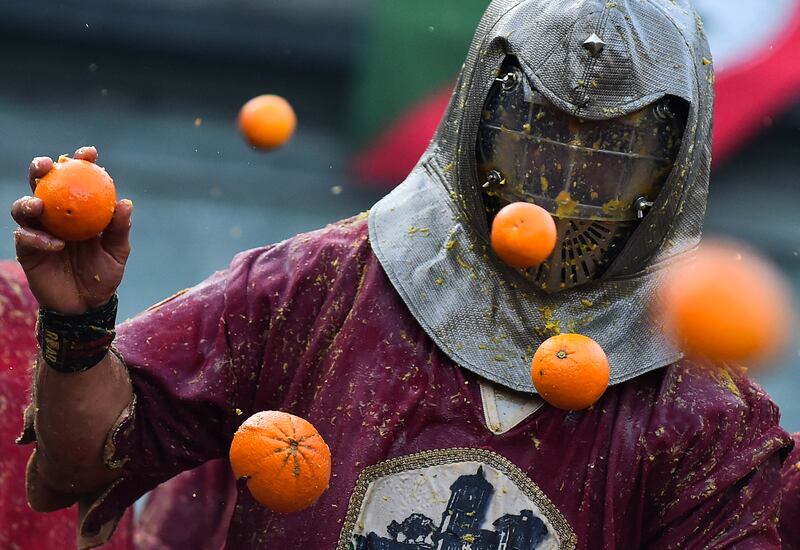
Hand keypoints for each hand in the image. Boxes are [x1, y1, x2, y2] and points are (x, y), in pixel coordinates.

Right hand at [11, 146, 131, 313]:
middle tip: (48, 165)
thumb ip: (119, 229)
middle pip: (42, 184)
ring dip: (28, 201)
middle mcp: (56, 215)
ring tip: (39, 204)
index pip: (77, 179)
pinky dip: (38, 238)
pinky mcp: (26, 249)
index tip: (90, 153)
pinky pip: (25, 237)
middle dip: (41, 168)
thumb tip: (126, 202)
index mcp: (79, 210)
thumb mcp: (117, 252)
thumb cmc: (105, 274)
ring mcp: (39, 230)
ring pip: (24, 207)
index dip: (81, 162)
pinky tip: (55, 244)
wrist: (87, 303)